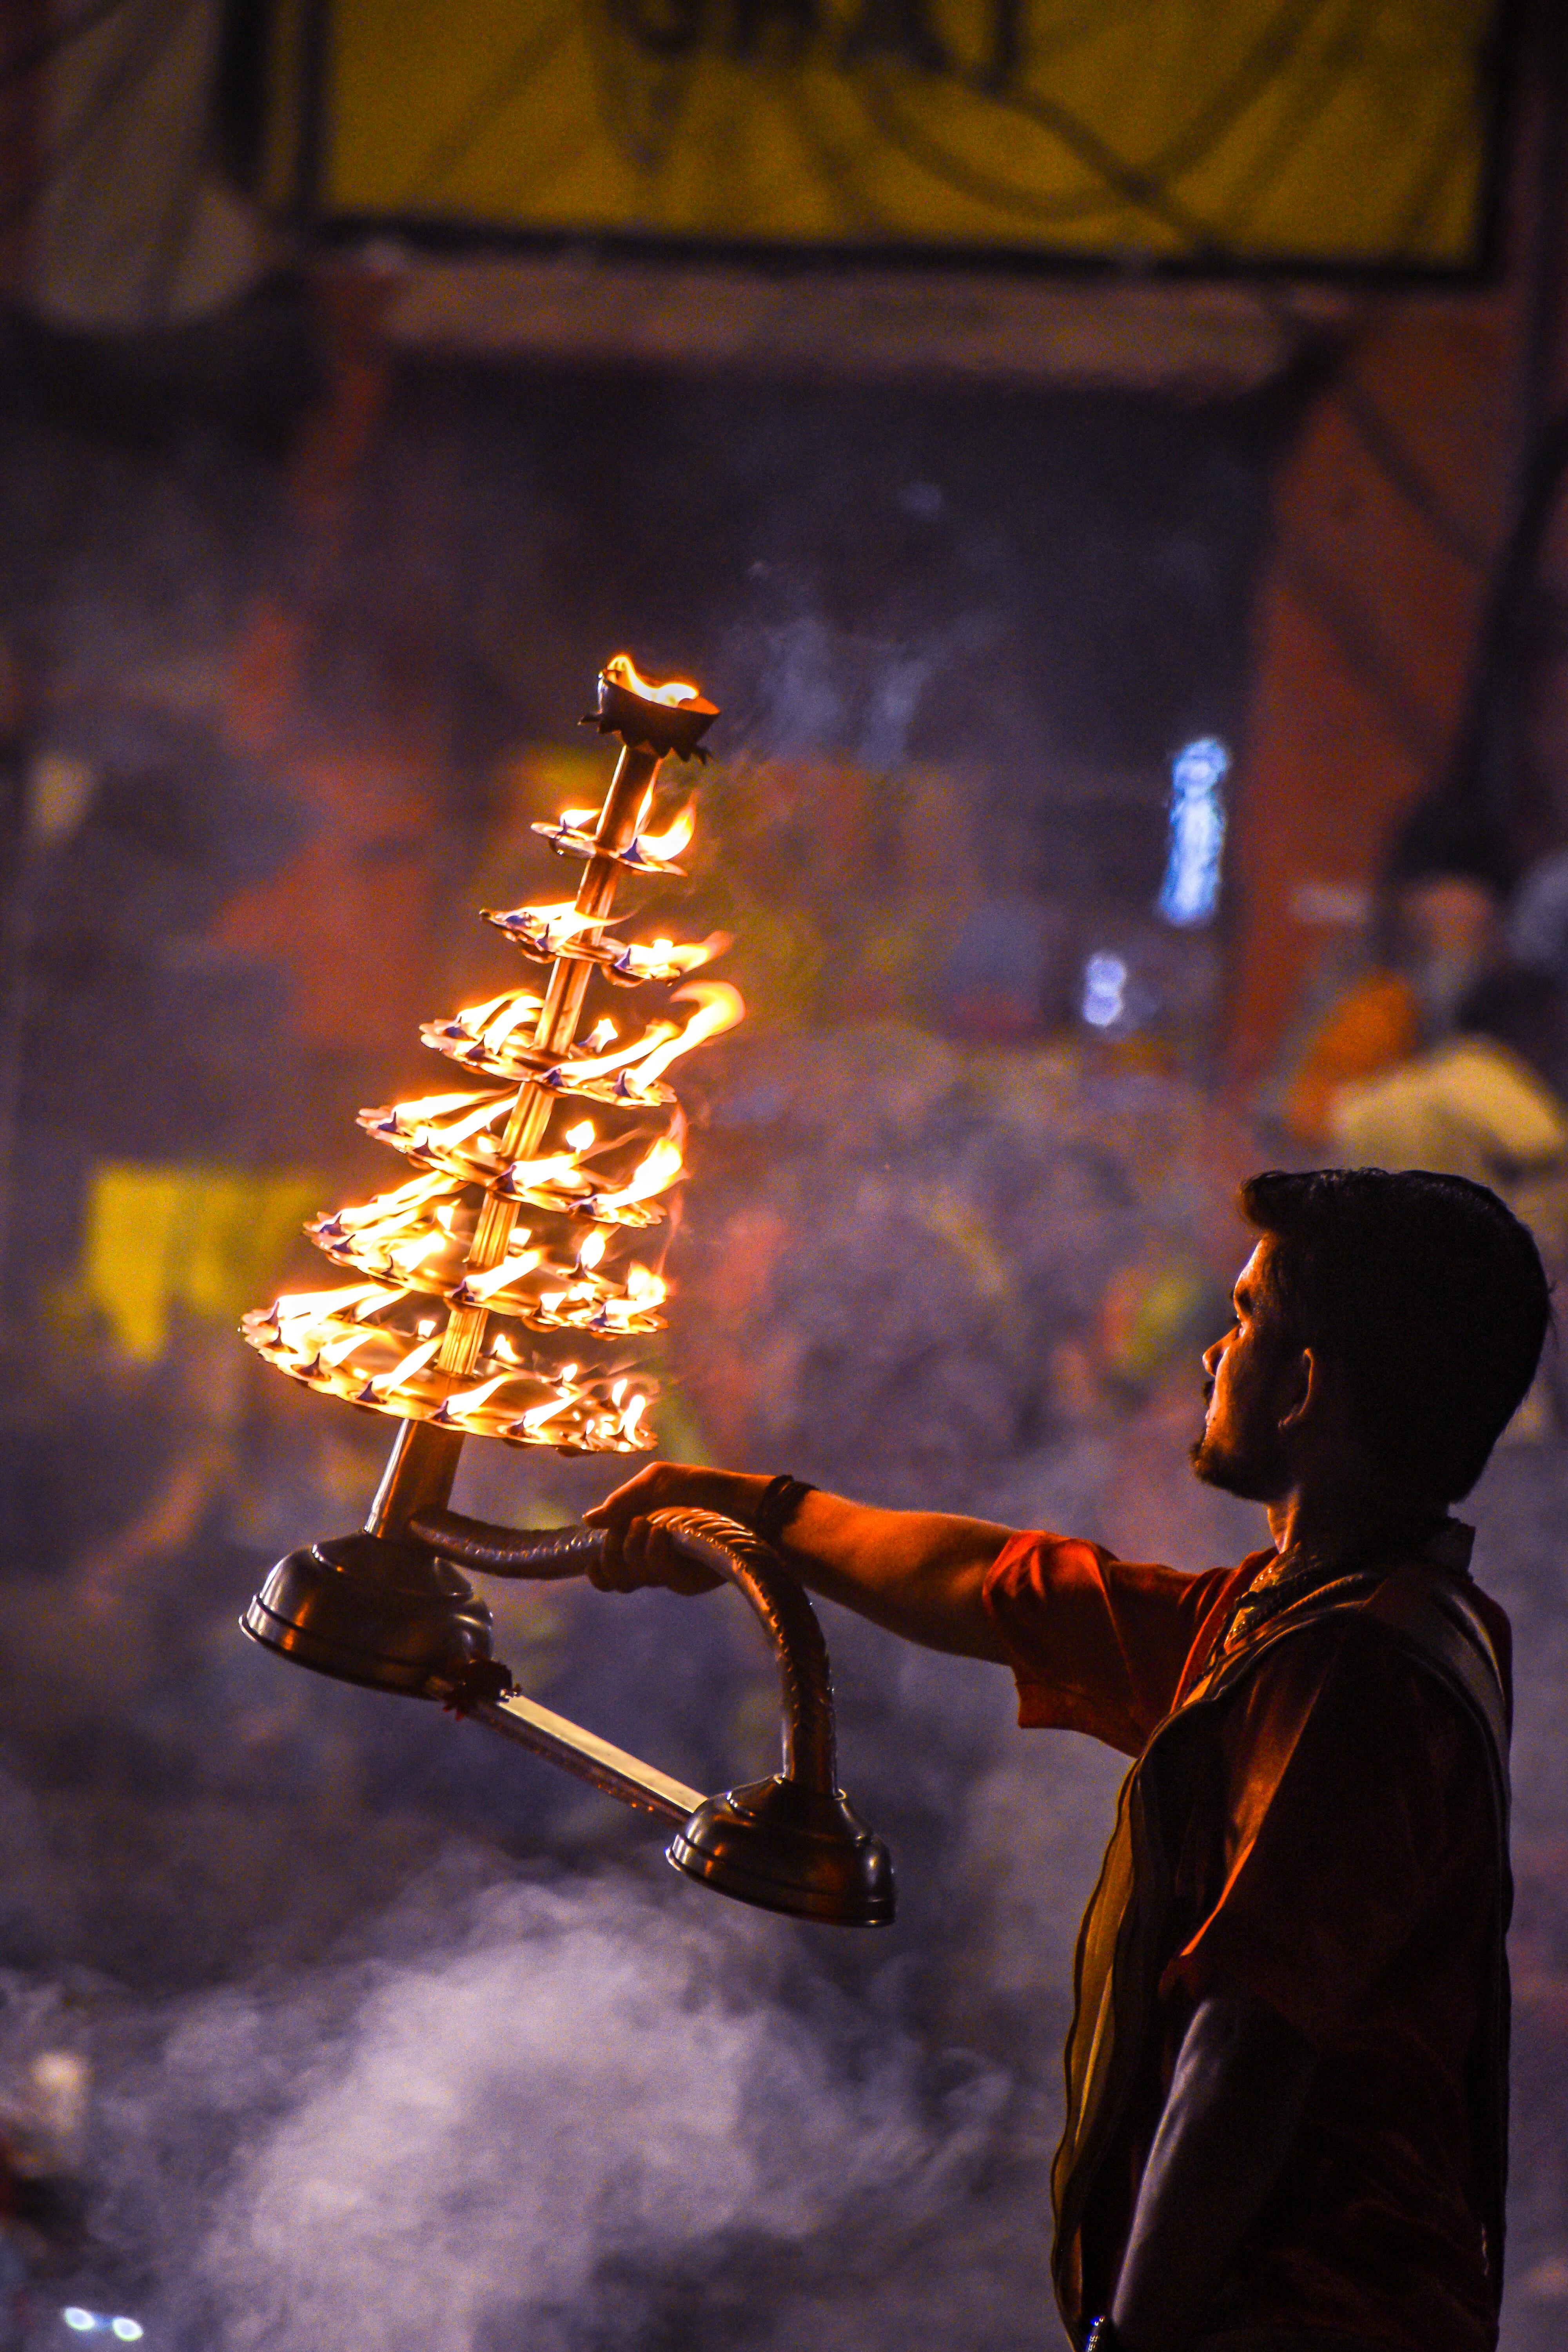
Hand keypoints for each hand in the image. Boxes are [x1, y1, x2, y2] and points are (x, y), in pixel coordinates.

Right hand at [583, 1462, 769, 1594]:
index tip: (593, 1560)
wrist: (740, 1500)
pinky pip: (660, 1576)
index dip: (597, 1571)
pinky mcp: (688, 1580)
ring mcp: (669, 1573)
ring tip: (647, 1523)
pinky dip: (654, 1553)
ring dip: (632, 1549)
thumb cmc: (700, 1488)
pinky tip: (662, 1533)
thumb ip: (622, 1501)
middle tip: (623, 1531)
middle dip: (609, 1557)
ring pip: (634, 1578)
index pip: (609, 1570)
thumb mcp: (657, 1482)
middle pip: (616, 1580)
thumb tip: (589, 1520)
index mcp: (639, 1540)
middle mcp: (651, 1562)